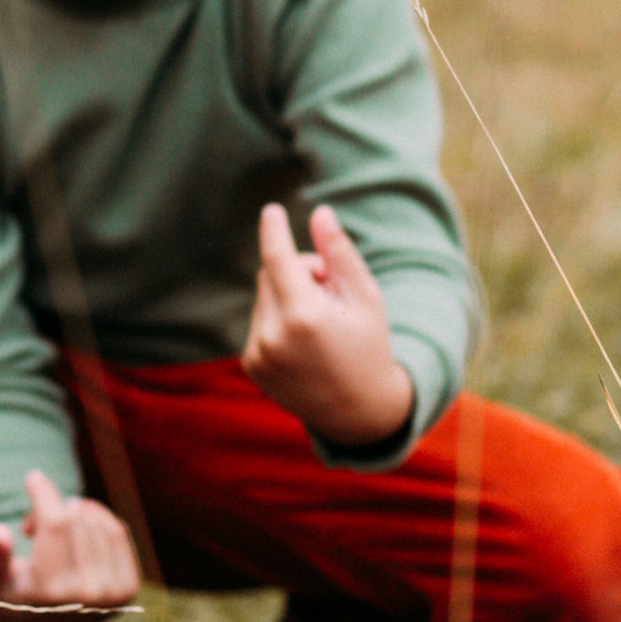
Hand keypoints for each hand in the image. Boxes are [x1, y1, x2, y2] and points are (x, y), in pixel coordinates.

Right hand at [0, 472, 140, 621]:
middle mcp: (87, 594)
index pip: (56, 525)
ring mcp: (112, 593)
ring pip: (96, 522)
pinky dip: (96, 519)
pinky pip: (117, 532)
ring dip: (73, 513)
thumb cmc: (13, 597)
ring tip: (52, 530)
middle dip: (50, 507)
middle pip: (74, 520)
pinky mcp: (128, 588)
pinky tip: (77, 525)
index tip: (33, 477)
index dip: (44, 494)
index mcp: (50, 592)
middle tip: (32, 523)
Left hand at [242, 201, 412, 450]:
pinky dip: (277, 321)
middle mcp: (274, 336)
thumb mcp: (365, 297)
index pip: (278, 260)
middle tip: (330, 291)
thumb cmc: (369, 346)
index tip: (271, 210)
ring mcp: (259, 354)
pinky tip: (303, 344)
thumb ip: (340, 254)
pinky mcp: (251, 364)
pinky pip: (258, 321)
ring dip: (287, 296)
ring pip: (263, 296)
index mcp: (305, 317)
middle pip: (270, 274)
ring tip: (319, 324)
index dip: (274, 231)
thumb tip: (319, 213)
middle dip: (297, 271)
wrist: (357, 411)